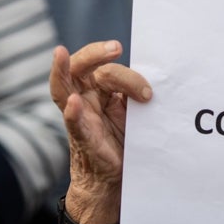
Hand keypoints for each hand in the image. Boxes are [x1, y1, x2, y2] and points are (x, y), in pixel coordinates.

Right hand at [50, 42, 150, 223]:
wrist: (118, 175)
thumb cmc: (126, 137)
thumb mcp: (134, 110)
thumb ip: (137, 92)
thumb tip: (163, 77)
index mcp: (99, 87)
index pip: (102, 64)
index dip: (119, 64)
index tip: (138, 68)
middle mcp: (85, 96)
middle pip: (79, 67)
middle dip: (94, 53)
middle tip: (115, 48)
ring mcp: (80, 115)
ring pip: (63, 87)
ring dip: (62, 70)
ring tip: (60, 54)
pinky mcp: (82, 137)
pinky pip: (73, 123)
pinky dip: (73, 112)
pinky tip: (74, 103)